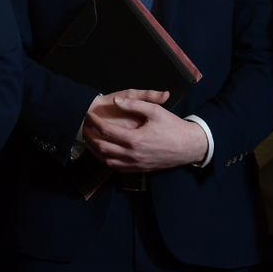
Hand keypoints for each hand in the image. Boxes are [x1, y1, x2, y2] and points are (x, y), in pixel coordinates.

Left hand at [85, 92, 210, 172]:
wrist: (189, 146)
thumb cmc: (173, 126)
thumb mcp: (155, 110)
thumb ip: (134, 104)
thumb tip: (116, 101)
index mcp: (135, 139)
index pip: (107, 131)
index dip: (95, 122)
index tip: (89, 114)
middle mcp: (133, 155)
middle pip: (102, 148)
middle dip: (90, 137)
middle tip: (84, 127)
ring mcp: (135, 164)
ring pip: (107, 161)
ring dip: (95, 151)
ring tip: (88, 140)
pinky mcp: (139, 170)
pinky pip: (117, 168)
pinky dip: (106, 160)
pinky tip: (102, 153)